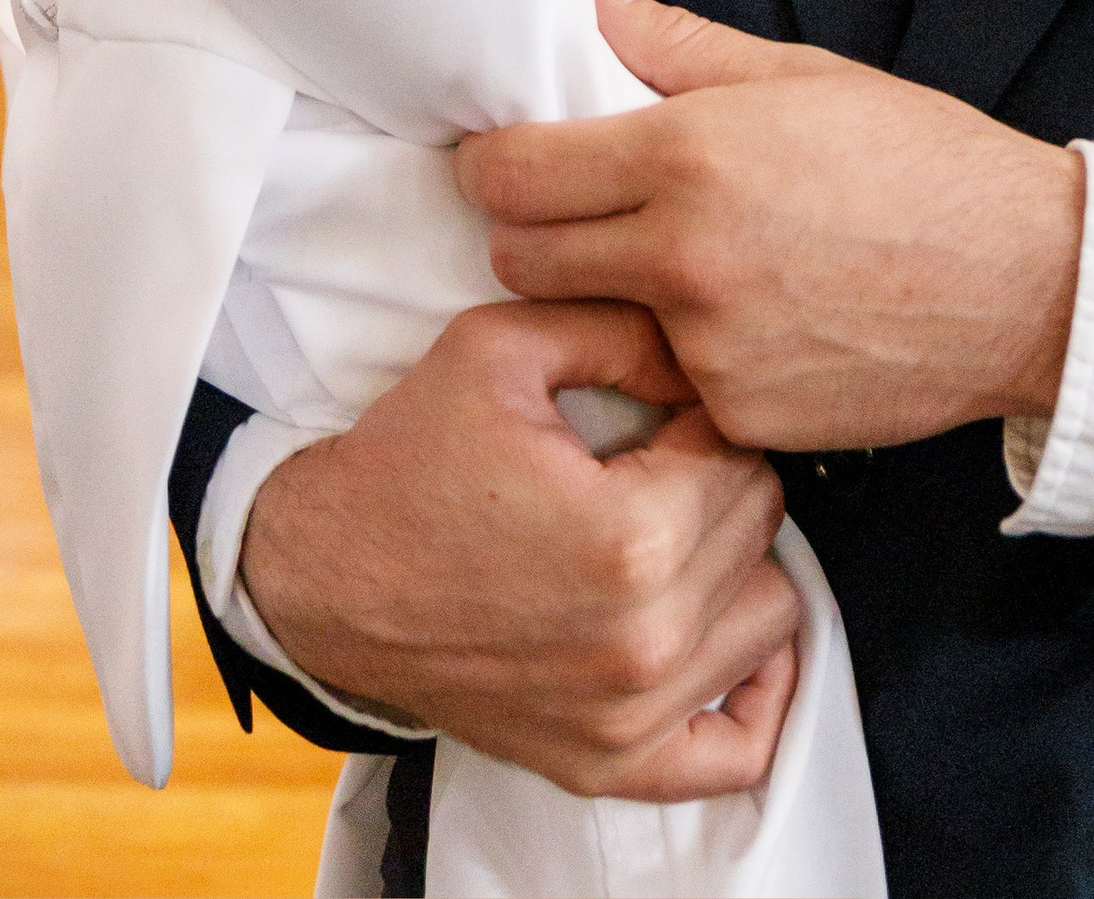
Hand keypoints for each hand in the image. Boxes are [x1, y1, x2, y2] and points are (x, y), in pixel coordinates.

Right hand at [238, 298, 802, 799]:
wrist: (323, 576)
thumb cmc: (408, 461)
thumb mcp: (502, 346)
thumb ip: (623, 328)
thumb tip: (702, 356)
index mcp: (628, 539)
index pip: (741, 454)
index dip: (697, 416)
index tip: (653, 415)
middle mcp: (641, 641)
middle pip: (761, 530)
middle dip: (716, 482)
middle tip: (653, 467)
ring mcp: (626, 717)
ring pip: (770, 620)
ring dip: (733, 568)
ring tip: (669, 536)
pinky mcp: (605, 765)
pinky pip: (735, 749)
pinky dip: (747, 691)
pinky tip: (712, 633)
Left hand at [455, 0, 1085, 453]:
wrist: (1025, 280)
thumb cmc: (919, 161)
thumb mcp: (798, 74)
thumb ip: (671, 42)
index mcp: (688, 154)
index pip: (513, 172)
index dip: (492, 163)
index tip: (503, 157)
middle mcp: (682, 255)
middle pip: (520, 258)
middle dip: (530, 234)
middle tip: (577, 215)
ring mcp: (706, 346)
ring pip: (593, 325)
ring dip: (609, 300)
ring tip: (685, 269)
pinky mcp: (736, 412)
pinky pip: (670, 382)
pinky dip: (690, 356)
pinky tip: (754, 323)